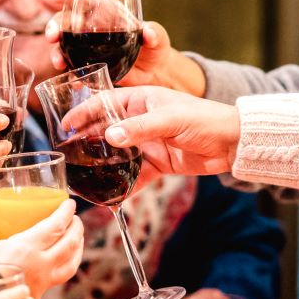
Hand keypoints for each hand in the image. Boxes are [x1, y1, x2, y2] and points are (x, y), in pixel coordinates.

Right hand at [0, 199, 83, 298]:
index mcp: (25, 248)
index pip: (56, 226)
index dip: (66, 212)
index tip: (69, 203)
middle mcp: (40, 265)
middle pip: (70, 243)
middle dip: (76, 226)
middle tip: (74, 217)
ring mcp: (43, 281)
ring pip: (72, 262)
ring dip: (78, 246)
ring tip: (76, 237)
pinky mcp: (40, 294)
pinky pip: (62, 276)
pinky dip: (69, 264)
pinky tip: (65, 260)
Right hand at [47, 0, 206, 94]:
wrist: (153, 73)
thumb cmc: (156, 49)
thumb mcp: (159, 40)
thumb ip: (156, 34)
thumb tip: (149, 32)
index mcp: (108, 13)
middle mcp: (92, 27)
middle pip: (67, 21)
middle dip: (55, 26)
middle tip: (52, 35)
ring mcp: (87, 47)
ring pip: (64, 45)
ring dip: (57, 52)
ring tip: (59, 63)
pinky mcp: (88, 65)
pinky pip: (73, 69)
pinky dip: (71, 75)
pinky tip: (75, 82)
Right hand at [74, 86, 238, 186]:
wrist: (233, 143)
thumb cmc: (205, 119)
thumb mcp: (170, 119)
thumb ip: (139, 128)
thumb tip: (109, 137)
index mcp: (141, 100)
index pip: (104, 103)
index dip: (83, 113)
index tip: (65, 126)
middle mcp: (140, 120)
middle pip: (106, 131)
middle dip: (87, 143)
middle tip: (68, 157)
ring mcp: (147, 143)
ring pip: (118, 156)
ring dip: (103, 167)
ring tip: (83, 180)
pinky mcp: (157, 163)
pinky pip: (135, 176)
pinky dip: (124, 187)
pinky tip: (111, 198)